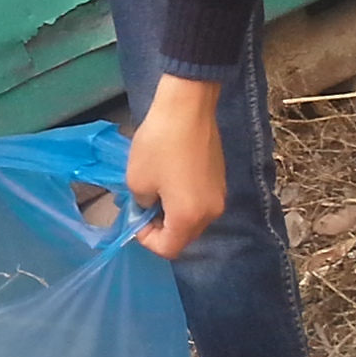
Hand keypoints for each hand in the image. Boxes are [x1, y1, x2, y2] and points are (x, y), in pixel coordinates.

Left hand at [125, 75, 225, 258]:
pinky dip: (184, 199)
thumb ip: (141, 205)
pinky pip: (200, 202)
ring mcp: (219, 195)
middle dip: (160, 228)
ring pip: (192, 219)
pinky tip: (169, 178)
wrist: (188, 108)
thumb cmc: (159, 145)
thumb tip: (148, 207)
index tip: (135, 217)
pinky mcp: (220, 179)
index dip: (146, 239)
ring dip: (172, 213)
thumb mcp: (136, 180)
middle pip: (183, 236)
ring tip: (153, 190)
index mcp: (189, 218)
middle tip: (141, 206)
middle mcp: (211, 213)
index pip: (168, 248)